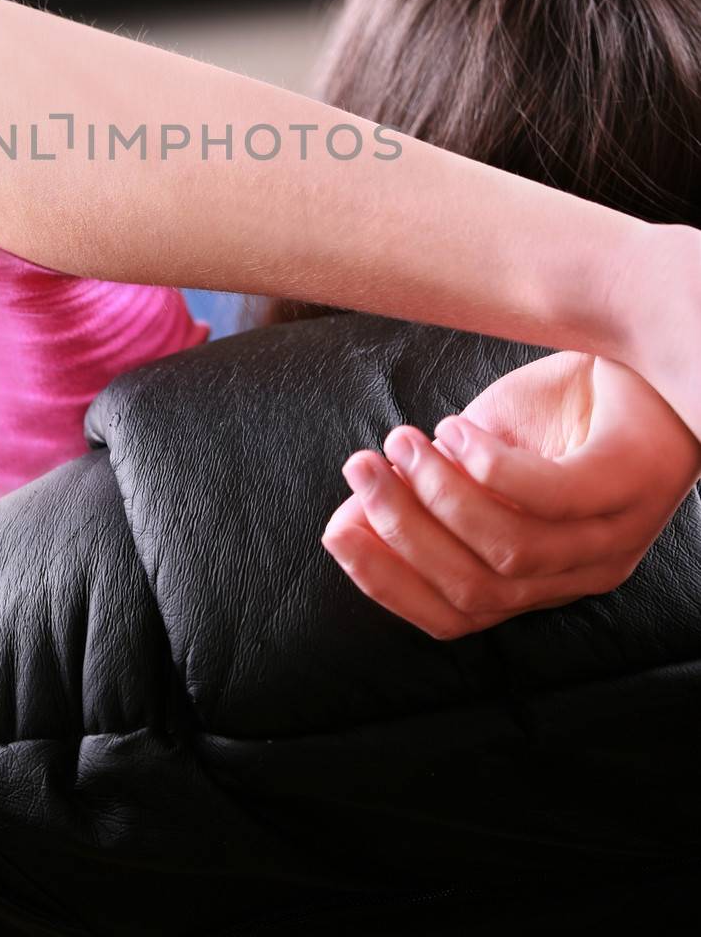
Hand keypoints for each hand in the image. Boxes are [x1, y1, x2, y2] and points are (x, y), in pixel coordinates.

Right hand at [321, 350, 700, 638]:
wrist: (640, 360)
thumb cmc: (564, 413)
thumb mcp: (482, 459)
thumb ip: (426, 497)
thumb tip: (344, 524)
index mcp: (541, 579)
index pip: (456, 617)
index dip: (388, 583)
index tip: (337, 531)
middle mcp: (579, 573)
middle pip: (474, 589)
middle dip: (401, 530)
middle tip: (360, 469)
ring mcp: (613, 533)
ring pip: (508, 550)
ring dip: (437, 496)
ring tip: (403, 442)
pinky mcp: (630, 484)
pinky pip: (553, 498)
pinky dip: (492, 469)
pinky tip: (457, 431)